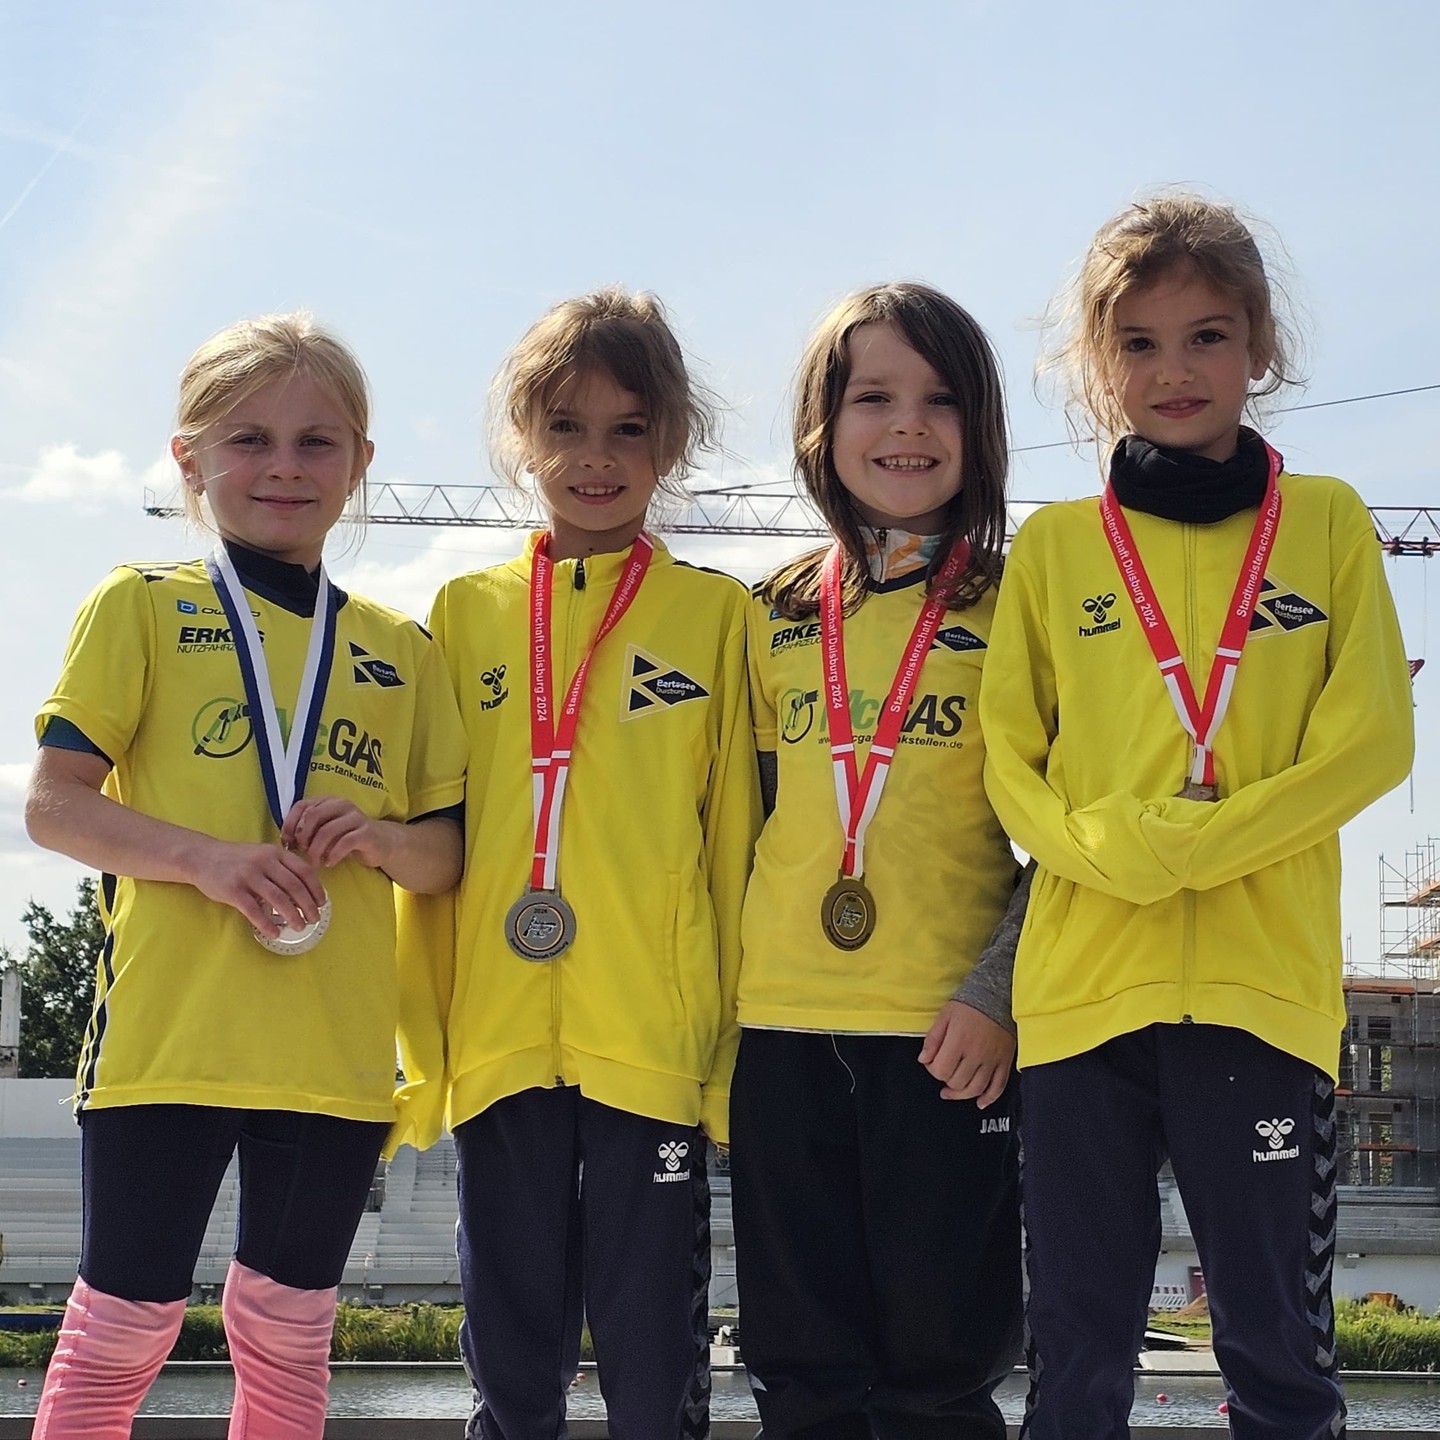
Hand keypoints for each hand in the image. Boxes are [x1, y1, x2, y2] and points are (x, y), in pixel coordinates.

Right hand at [188, 838, 326, 938]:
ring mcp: (248, 875)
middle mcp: (264, 862)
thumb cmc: (236, 858)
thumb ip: (281, 868)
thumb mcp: (262, 855)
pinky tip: (274, 932)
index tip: (322, 903)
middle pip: (294, 886)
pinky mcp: (233, 890)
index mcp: (275, 853)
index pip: (304, 871)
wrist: (201, 857)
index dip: (316, 889)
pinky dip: (267, 923)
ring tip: (299, 926)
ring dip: (292, 915)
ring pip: (278, 899)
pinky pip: (254, 910)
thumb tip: (304, 891)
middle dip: (308, 906)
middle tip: (313, 919)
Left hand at [282, 796, 386, 869]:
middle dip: (303, 836)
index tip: (287, 842)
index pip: (302, 805)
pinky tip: (330, 863)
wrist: (380, 843)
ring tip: (315, 862)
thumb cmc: (346, 838)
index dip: (290, 823)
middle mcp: (342, 804)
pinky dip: (333, 855)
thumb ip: (307, 830)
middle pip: (313, 815)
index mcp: (328, 801)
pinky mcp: (366, 832)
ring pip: (327, 830)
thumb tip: (285, 840)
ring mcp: (356, 817)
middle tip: (303, 852)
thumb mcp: (325, 830)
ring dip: (316, 849)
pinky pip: (345, 842)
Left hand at [917, 1001, 1013, 1106]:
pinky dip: (989, 1098)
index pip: (940, 1070)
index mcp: (959, 1041)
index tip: (932, 1063)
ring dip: (962, 1094)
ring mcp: (992, 1060)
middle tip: (944, 1072)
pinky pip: (998, 1087)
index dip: (932, 1070)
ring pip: (976, 1089)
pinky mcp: (1004, 1062)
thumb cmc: (969, 1005)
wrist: (998, 997)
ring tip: (952, 1091)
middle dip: (946, 1080)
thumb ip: (932, 1039)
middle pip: (957, 1082)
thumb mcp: (945, 1015)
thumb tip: (923, 1059)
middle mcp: (976, 1054)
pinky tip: (980, 1102)